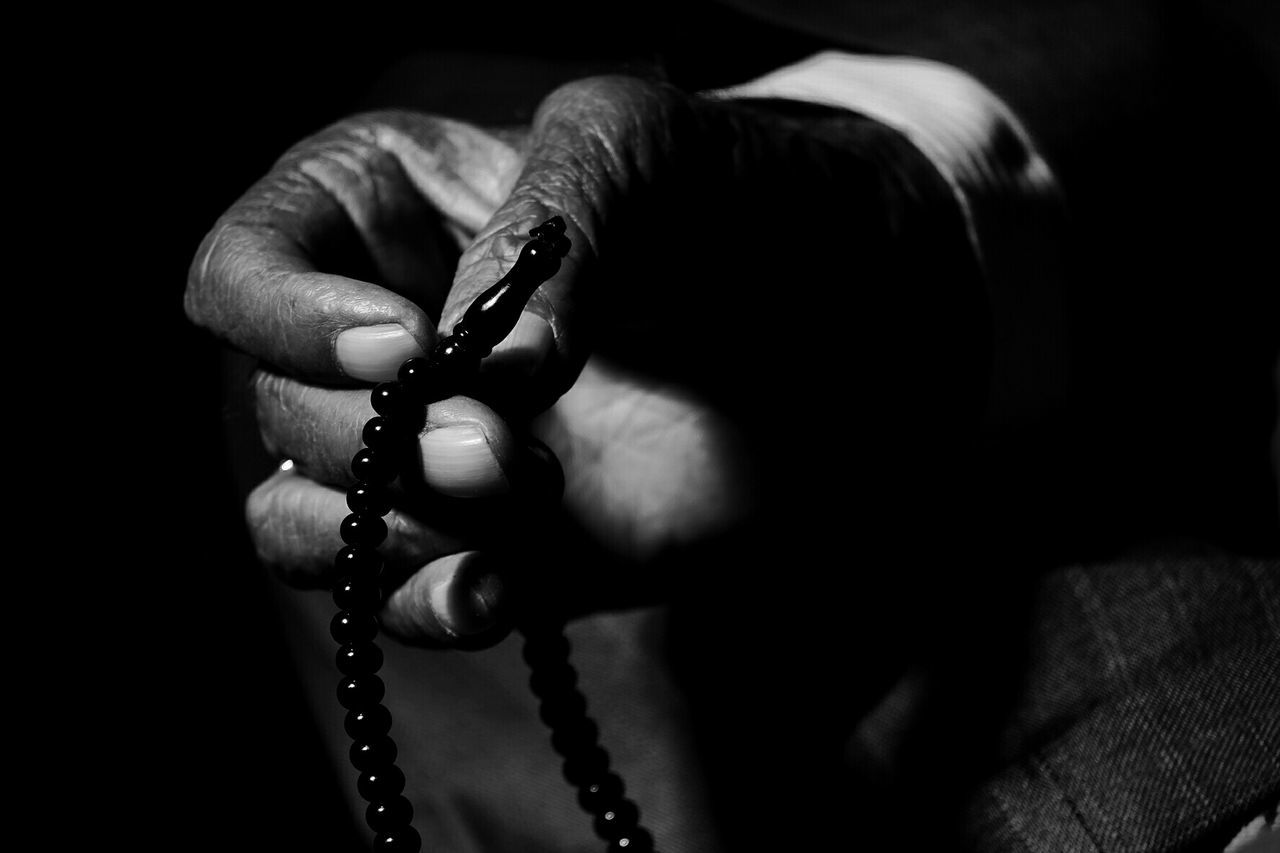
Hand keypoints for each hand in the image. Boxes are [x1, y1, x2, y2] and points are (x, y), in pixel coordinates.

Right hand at [185, 76, 984, 645]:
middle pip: (280, 404)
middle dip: (386, 439)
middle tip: (506, 447)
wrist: (850, 320)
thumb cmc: (739, 200)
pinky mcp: (486, 534)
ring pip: (298, 513)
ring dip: (380, 534)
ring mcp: (431, 443)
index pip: (246, 269)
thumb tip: (483, 367)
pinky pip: (394, 592)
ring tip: (513, 509)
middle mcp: (385, 331)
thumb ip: (552, 227)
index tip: (405, 350)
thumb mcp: (645, 153)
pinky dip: (424, 605)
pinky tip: (495, 597)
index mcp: (383, 210)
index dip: (289, 321)